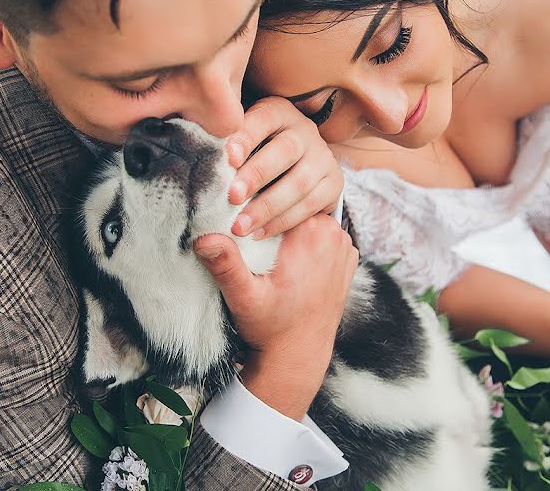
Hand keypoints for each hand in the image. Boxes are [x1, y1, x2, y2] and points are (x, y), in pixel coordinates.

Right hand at [195, 214, 357, 418]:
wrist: (299, 356)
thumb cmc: (271, 327)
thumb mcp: (244, 296)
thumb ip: (226, 265)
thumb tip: (203, 239)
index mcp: (311, 232)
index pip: (280, 192)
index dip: (256, 197)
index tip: (236, 203)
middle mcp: (334, 233)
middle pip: (296, 201)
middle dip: (273, 207)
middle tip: (247, 220)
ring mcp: (344, 246)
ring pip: (309, 214)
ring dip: (289, 220)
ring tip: (265, 234)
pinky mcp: (346, 258)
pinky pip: (323, 233)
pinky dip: (307, 236)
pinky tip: (286, 252)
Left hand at [227, 96, 342, 238]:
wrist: (296, 168)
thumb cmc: (255, 152)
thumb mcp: (242, 141)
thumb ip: (225, 148)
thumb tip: (196, 161)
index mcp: (277, 112)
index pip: (262, 119)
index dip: (245, 137)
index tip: (227, 158)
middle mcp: (304, 130)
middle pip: (284, 151)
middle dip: (256, 175)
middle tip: (232, 197)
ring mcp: (322, 156)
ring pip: (300, 181)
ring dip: (268, 207)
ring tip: (241, 226)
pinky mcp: (333, 182)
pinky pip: (311, 204)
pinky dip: (284, 221)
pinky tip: (260, 232)